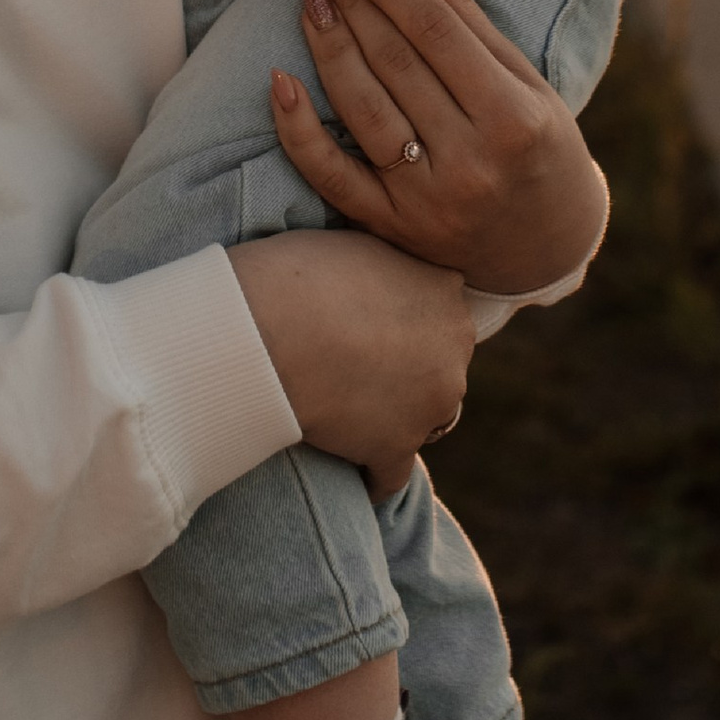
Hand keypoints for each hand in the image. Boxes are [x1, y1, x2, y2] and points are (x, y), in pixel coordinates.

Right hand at [226, 230, 474, 499]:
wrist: (266, 327)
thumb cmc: (296, 273)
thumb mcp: (356, 243)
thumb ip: (387, 264)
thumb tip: (379, 272)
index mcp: (445, 290)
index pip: (440, 309)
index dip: (405, 318)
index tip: (371, 322)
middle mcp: (452, 350)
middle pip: (440, 366)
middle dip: (409, 370)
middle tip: (356, 365)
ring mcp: (428, 405)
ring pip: (424, 419)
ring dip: (394, 419)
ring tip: (348, 415)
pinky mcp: (394, 449)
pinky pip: (390, 475)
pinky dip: (372, 476)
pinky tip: (353, 474)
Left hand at [270, 0, 609, 300]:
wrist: (546, 245)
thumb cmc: (537, 144)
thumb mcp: (522, 77)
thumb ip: (462, 12)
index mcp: (512, 118)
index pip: (434, 30)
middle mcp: (469, 162)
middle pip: (394, 62)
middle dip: (353, 1)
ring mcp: (426, 200)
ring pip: (362, 109)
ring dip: (328, 45)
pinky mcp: (391, 227)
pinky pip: (332, 177)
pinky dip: (298, 131)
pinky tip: (280, 79)